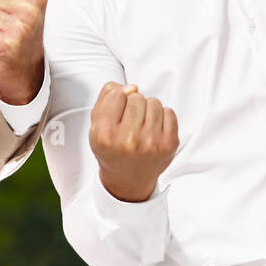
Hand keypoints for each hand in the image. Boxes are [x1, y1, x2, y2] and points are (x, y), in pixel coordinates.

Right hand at [89, 82, 178, 202]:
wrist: (127, 179)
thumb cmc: (111, 148)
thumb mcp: (96, 124)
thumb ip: (106, 97)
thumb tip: (131, 87)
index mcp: (105, 134)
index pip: (117, 94)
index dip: (118, 99)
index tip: (117, 112)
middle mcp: (128, 140)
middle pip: (136, 97)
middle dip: (133, 104)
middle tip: (130, 121)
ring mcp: (150, 143)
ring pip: (154, 102)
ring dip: (148, 109)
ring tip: (141, 124)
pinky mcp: (168, 144)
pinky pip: (169, 112)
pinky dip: (162, 117)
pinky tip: (153, 129)